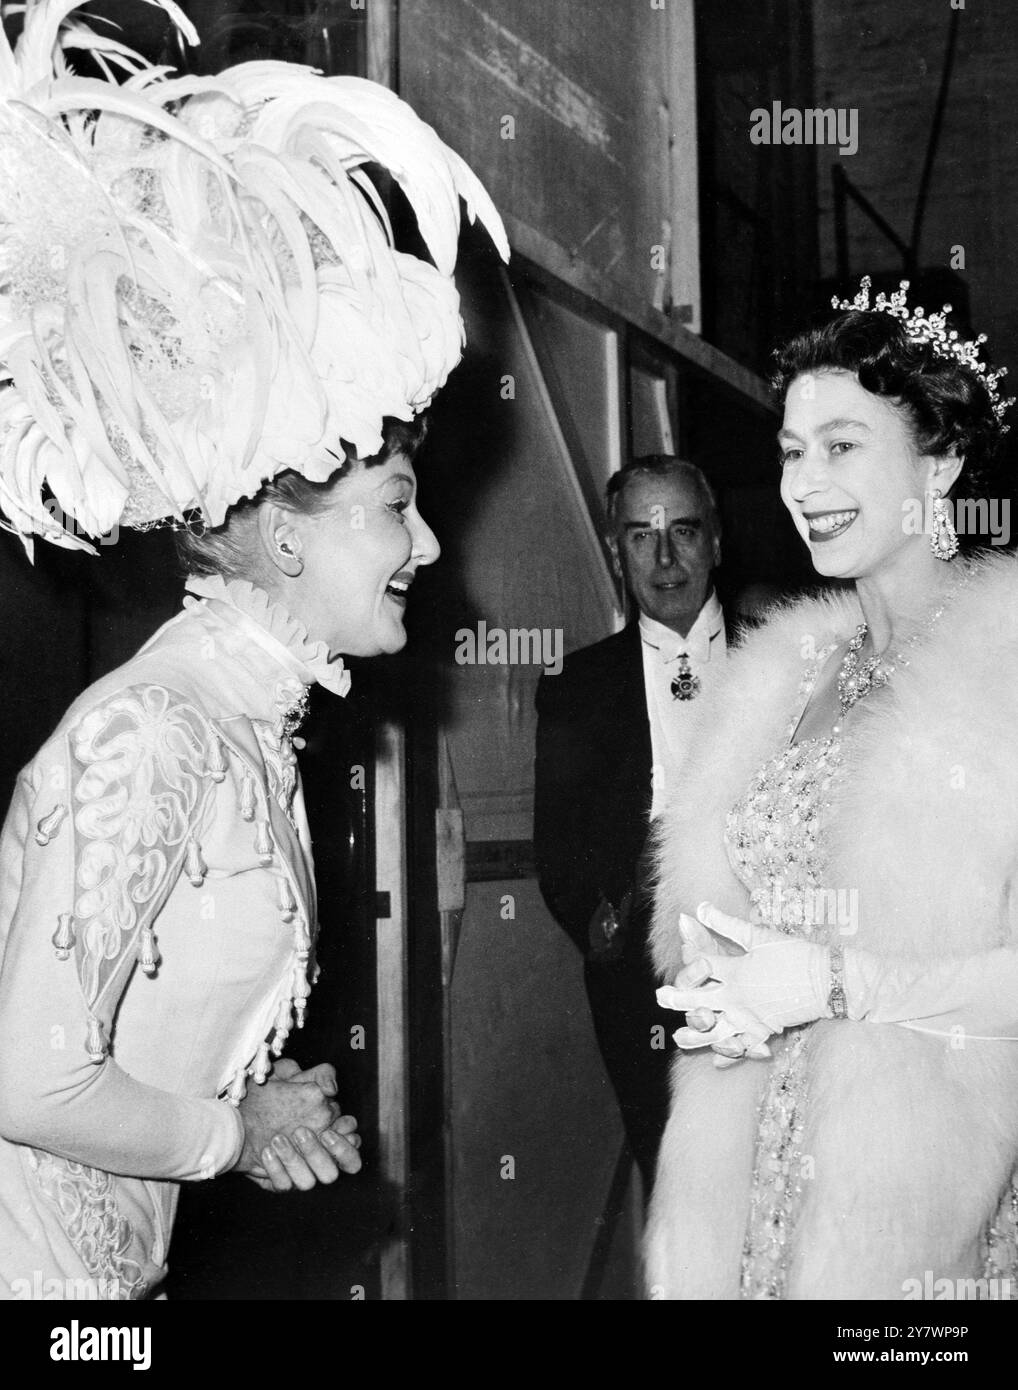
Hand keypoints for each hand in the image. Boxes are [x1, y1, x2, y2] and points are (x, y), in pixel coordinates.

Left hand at [235, 1059, 359, 1190]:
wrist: (235, 1116)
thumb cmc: (269, 1093)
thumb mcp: (293, 1075)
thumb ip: (320, 1075)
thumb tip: (332, 1090)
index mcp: (328, 1133)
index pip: (351, 1147)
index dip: (345, 1143)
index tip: (328, 1129)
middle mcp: (316, 1157)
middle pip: (333, 1171)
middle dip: (319, 1154)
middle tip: (301, 1132)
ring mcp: (297, 1171)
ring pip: (309, 1182)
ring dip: (294, 1161)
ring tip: (277, 1139)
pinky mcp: (278, 1181)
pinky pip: (283, 1185)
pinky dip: (275, 1170)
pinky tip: (266, 1151)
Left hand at [657, 902, 832, 1066]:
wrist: (828, 980)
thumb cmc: (795, 953)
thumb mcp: (759, 936)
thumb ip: (726, 924)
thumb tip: (699, 906)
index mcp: (734, 971)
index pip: (699, 968)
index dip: (685, 966)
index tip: (672, 966)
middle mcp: (737, 997)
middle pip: (699, 999)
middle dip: (678, 1000)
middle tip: (661, 998)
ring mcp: (749, 1017)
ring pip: (715, 1030)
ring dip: (695, 1035)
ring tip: (678, 1038)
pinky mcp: (764, 1030)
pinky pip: (742, 1047)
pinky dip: (729, 1055)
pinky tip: (717, 1062)